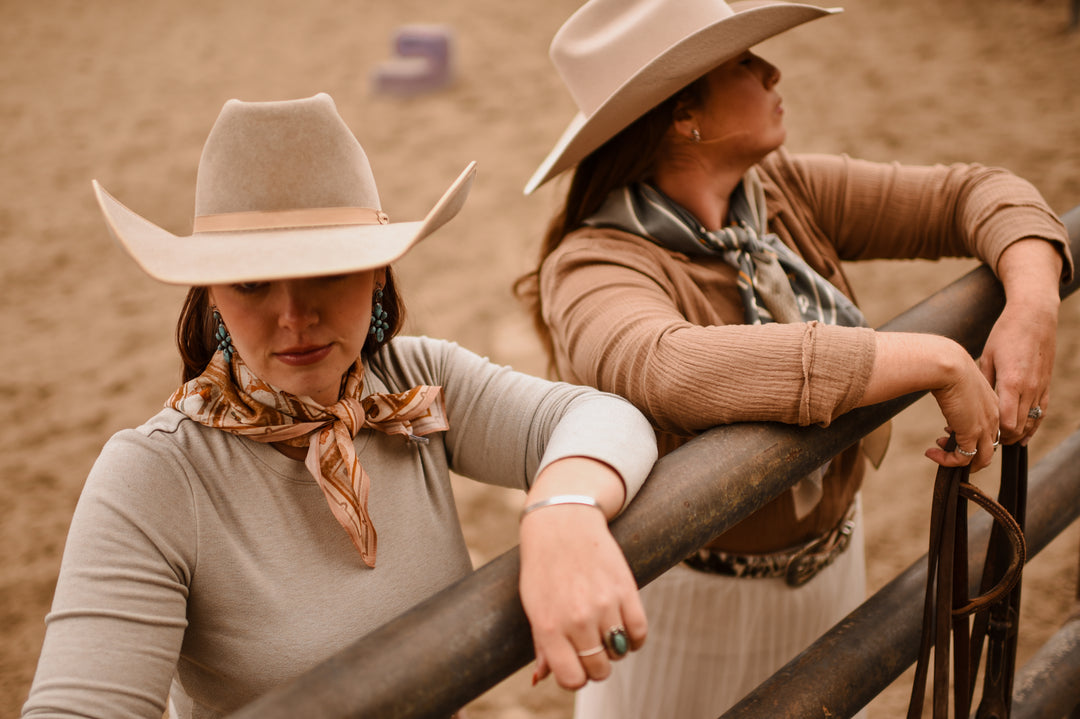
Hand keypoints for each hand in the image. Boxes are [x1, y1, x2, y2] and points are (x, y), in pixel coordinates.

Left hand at [518, 459, 645, 688]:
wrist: (562, 522)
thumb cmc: (543, 567)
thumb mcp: (533, 606)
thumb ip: (541, 645)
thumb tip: (542, 680)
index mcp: (549, 627)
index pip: (572, 679)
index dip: (575, 677)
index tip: (575, 665)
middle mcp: (577, 620)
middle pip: (598, 670)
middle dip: (595, 664)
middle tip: (590, 647)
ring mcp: (603, 605)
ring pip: (619, 652)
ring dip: (613, 648)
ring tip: (603, 631)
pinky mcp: (626, 590)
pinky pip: (639, 632)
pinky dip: (634, 638)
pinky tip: (624, 628)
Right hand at [860, 333, 998, 470]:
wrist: (947, 364)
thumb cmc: (946, 366)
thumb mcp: (956, 380)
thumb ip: (956, 391)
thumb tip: (943, 392)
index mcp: (993, 403)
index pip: (990, 429)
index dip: (970, 436)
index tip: (947, 432)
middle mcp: (994, 417)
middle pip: (989, 447)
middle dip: (966, 452)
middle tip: (943, 444)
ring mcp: (985, 427)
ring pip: (982, 459)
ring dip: (958, 461)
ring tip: (936, 453)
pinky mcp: (972, 434)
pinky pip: (963, 459)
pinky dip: (947, 461)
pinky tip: (930, 453)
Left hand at [983, 238, 1062, 444]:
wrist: (1034, 317)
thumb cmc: (1006, 334)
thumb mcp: (987, 357)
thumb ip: (984, 383)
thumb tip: (974, 405)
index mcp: (1012, 382)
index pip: (1005, 422)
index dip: (991, 433)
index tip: (975, 433)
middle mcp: (1030, 389)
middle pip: (1017, 427)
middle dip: (999, 438)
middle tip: (981, 439)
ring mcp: (1041, 388)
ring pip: (1030, 423)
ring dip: (1015, 435)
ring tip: (997, 440)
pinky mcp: (1046, 385)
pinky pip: (1041, 413)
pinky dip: (1031, 427)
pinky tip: (1021, 437)